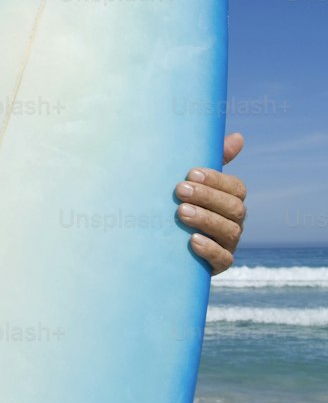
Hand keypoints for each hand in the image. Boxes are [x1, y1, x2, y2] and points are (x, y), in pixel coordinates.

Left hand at [175, 132, 246, 274]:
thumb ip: (214, 160)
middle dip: (207, 197)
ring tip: (181, 212)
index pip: (235, 187)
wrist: (163, 246)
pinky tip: (193, 241)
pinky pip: (223, 259)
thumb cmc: (182, 203)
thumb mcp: (193, 182)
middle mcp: (234, 221)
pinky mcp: (218, 265)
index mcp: (230, 199)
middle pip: (234, 208)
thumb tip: (239, 137)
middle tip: (179, 190)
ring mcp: (228, 244)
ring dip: (206, 219)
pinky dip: (210, 250)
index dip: (216, 180)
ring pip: (229, 231)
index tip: (190, 172)